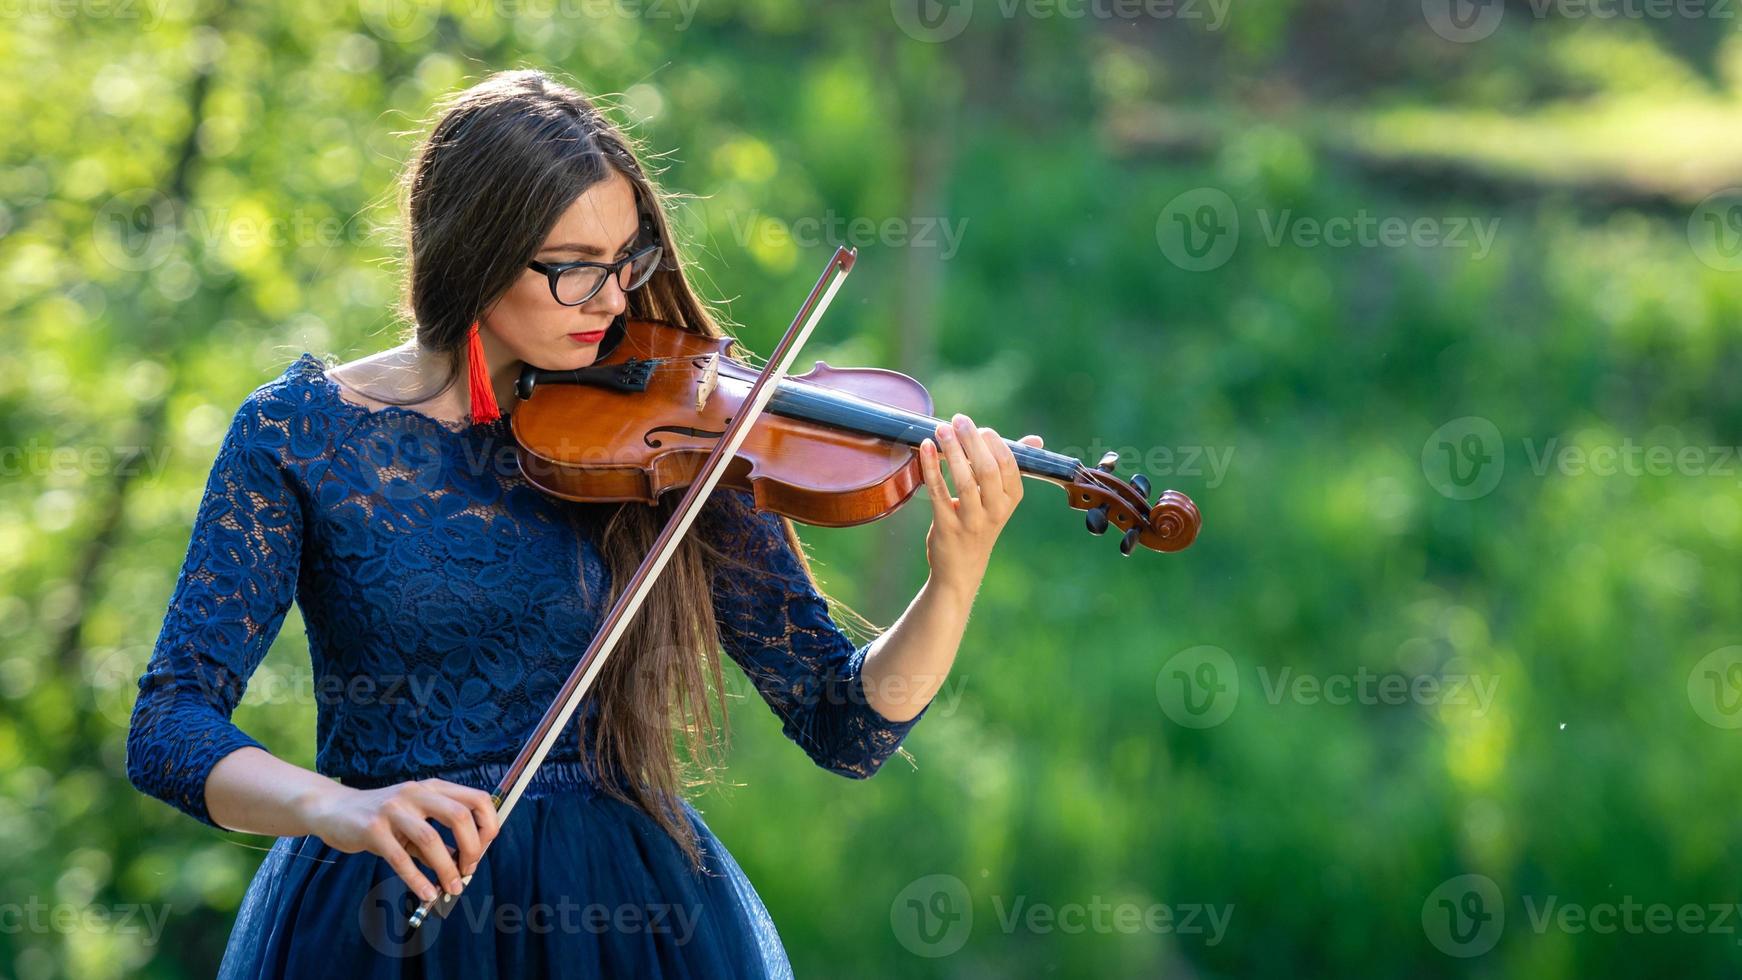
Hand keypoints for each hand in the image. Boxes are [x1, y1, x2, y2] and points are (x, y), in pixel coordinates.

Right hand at [299, 779, 499, 903]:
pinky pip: (400, 858)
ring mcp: (393, 809)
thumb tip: (465, 864)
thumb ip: (439, 838)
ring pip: (431, 839)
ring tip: (452, 888)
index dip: (488, 824)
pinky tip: (426, 894)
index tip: (484, 849)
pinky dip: (417, 879)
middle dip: (472, 848)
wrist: (335, 810)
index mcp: (432, 787)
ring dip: (446, 869)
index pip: (476, 798)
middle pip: (459, 815)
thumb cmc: (382, 818)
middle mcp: (416, 793)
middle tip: (468, 869)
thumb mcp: (415, 819)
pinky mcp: (372, 829)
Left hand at [918, 413, 1042, 598]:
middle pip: (987, 469)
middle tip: (958, 419)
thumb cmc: (981, 525)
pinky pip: (938, 491)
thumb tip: (1036, 441)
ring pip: (963, 480)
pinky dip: (931, 467)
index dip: (994, 442)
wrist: (961, 569)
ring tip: (941, 429)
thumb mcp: (1001, 500)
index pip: (1009, 465)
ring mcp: (971, 520)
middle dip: (972, 440)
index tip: (980, 428)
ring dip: (952, 450)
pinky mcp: (946, 525)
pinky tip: (926, 448)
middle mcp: (995, 510)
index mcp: (1011, 499)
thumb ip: (1012, 467)